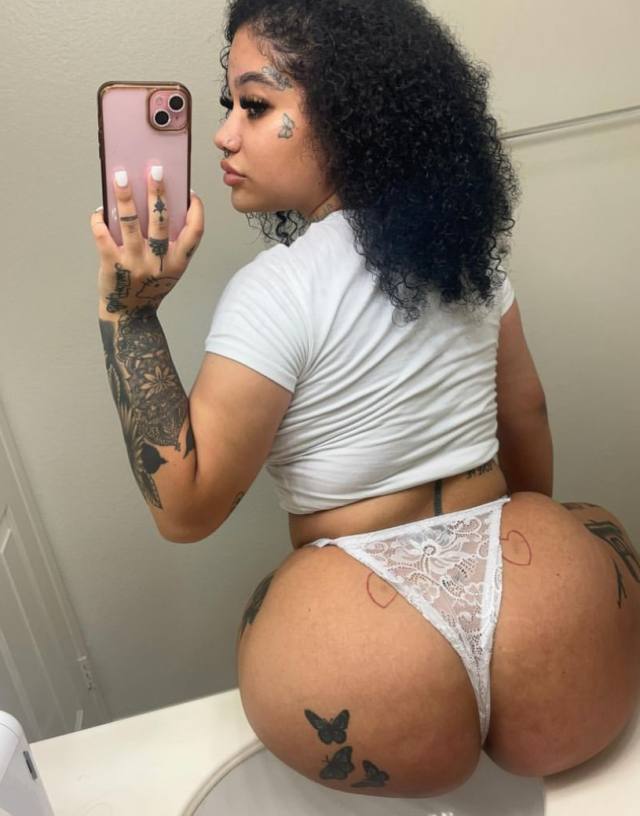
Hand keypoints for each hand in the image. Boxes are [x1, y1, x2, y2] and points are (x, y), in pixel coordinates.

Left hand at [90, 167, 203, 314]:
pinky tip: (101, 208)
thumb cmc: (151, 286)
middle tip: (154, 169)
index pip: (194, 233)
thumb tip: (162, 204)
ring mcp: (134, 262)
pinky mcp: (111, 264)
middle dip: (158, 193)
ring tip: (121, 176)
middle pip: (160, 221)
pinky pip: (103, 236)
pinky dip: (100, 219)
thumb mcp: (171, 269)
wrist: (130, 314)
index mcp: (177, 262)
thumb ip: (172, 245)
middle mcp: (158, 262)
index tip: (190, 193)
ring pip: (129, 224)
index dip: (196, 211)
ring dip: (125, 197)